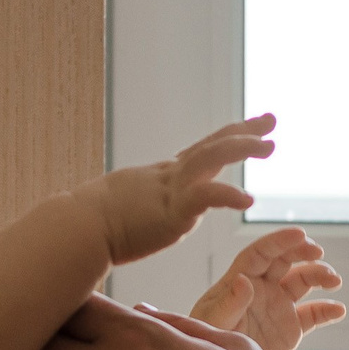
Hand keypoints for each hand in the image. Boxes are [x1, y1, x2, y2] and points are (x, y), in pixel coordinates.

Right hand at [73, 117, 272, 265]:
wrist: (77, 229)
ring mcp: (170, 190)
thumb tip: (147, 209)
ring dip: (242, 148)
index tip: (251, 126)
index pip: (202, 149)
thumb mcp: (128, 205)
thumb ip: (145, 203)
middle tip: (271, 120)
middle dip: (244, 131)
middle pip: (213, 144)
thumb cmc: (93, 223)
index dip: (228, 136)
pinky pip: (204, 196)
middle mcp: (170, 176)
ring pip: (212, 157)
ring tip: (269, 146)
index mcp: (164, 176)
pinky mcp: (169, 211)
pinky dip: (228, 194)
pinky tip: (248, 199)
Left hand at [189, 226, 343, 349]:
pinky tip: (338, 310)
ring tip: (334, 281)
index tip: (300, 234)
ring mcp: (278, 306)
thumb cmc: (208, 346)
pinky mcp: (291, 328)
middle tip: (319, 253)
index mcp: (240, 281)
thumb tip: (243, 280)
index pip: (260, 253)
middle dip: (303, 252)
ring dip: (320, 276)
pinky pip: (313, 314)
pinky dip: (327, 310)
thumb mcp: (214, 324)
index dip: (279, 241)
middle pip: (285, 260)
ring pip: (303, 282)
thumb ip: (229, 303)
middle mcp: (262, 289)